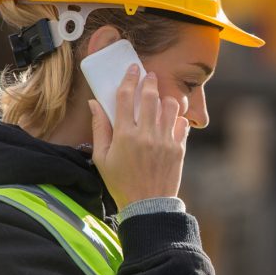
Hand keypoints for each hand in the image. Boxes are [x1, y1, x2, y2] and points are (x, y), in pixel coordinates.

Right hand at [89, 65, 189, 208]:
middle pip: (149, 97)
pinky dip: (177, 118)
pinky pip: (181, 123)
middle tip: (150, 75)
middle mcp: (145, 134)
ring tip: (161, 98)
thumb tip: (94, 103)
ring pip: (169, 107)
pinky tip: (171, 119)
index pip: (125, 98)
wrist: (147, 204)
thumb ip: (99, 128)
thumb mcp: (102, 158)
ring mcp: (164, 140)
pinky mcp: (178, 148)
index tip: (132, 69)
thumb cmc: (120, 182)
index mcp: (124, 135)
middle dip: (149, 81)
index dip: (128, 79)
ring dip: (165, 98)